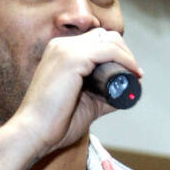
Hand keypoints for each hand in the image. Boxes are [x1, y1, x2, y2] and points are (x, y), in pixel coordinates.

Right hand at [12, 28, 142, 158]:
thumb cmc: (54, 124)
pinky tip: (132, 72)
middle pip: (103, 36)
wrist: (33, 133)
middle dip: (124, 51)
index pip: (95, 41)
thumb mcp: (84, 106)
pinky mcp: (72, 58)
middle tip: (135, 73)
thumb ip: (101, 98)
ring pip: (108, 40)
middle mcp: (61, 45)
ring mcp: (66, 49)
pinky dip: (125, 59)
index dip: (116, 52)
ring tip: (135, 74)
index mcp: (60, 52)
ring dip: (127, 55)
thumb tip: (123, 96)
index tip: (130, 71)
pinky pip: (108, 50)